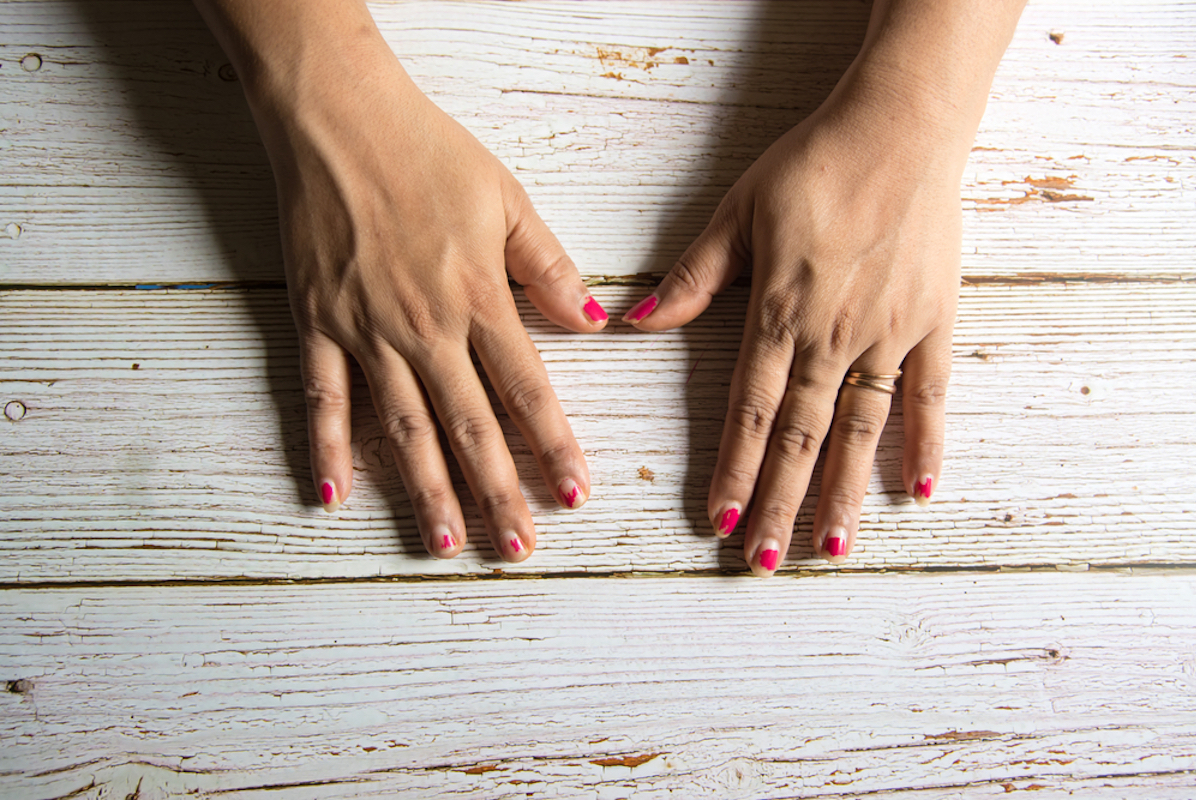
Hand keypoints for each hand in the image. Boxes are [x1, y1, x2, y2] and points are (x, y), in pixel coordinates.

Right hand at [256, 41, 606, 560]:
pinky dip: (326, 448)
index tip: (574, 497)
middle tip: (516, 549)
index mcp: (480, 299)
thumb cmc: (426, 151)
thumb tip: (594, 323)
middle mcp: (426, 329)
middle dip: (498, 494)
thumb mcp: (507, 200)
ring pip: (402, 429)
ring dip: (425, 491)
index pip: (528, 392)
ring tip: (443, 542)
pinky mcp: (316, 324)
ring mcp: (366, 332)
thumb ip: (549, 270)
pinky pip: (322, 399)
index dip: (554, 448)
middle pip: (470, 428)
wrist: (336, 118)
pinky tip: (333, 496)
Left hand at [624, 68, 970, 573]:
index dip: (733, 470)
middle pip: (802, 438)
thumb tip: (636, 321)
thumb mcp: (739, 212)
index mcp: (780, 314)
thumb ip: (694, 277)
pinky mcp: (933, 323)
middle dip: (778, 504)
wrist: (902, 126)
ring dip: (844, 494)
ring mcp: (888, 335)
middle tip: (762, 562)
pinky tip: (917, 491)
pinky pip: (929, 396)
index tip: (718, 522)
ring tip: (829, 549)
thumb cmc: (815, 164)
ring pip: (861, 432)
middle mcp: (833, 337)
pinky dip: (925, 444)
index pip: (751, 411)